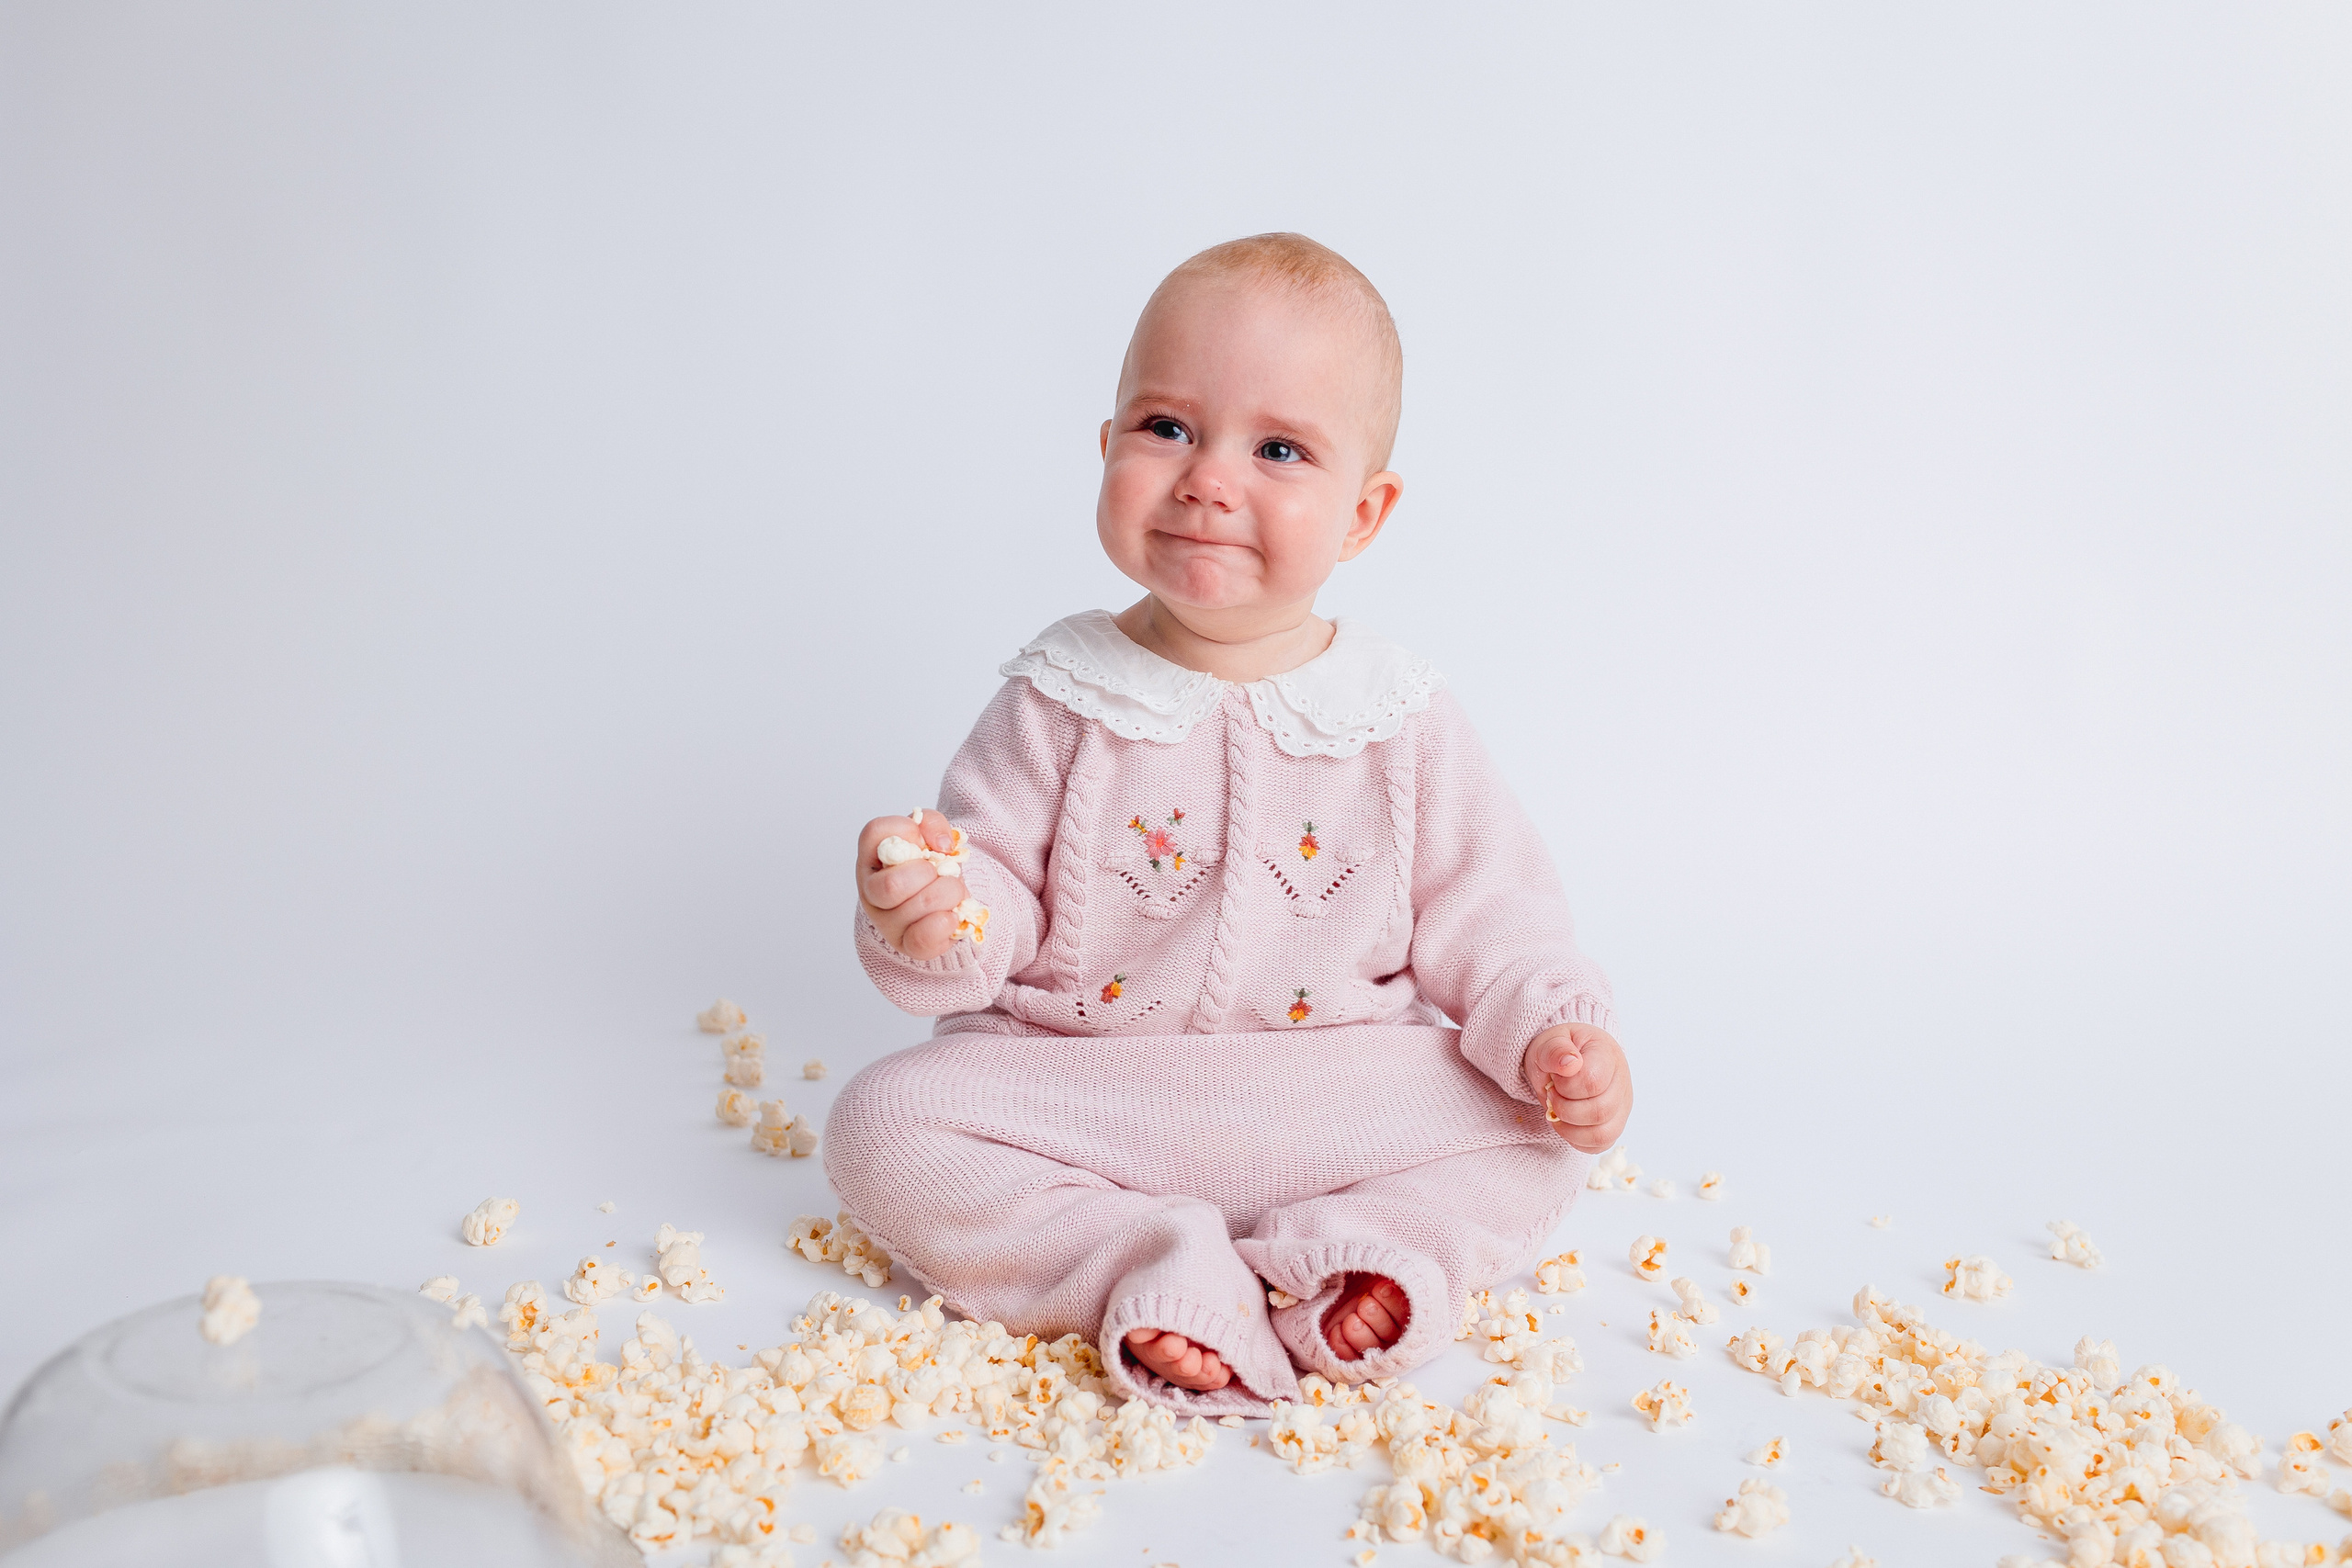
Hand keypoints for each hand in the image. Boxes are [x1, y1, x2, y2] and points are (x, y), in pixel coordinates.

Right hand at [856, 810, 969, 960]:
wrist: (944, 899)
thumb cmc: (930, 864)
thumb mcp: (931, 833)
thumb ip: (932, 823)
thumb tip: (941, 845)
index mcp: (872, 857)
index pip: (874, 833)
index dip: (906, 830)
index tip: (923, 841)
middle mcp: (871, 891)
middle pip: (892, 885)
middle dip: (930, 874)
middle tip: (941, 873)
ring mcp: (885, 922)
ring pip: (916, 908)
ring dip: (949, 895)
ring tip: (953, 893)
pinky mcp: (905, 945)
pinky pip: (922, 940)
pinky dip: (945, 923)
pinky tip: (951, 915)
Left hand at [1522, 1022, 1630, 1153]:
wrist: (1566, 1060)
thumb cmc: (1560, 1051)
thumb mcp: (1549, 1042)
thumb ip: (1555, 1050)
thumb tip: (1570, 1064)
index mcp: (1607, 1054)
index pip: (1593, 1081)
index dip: (1566, 1086)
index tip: (1554, 1078)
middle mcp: (1622, 1081)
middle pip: (1600, 1112)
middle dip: (1565, 1109)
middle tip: (1552, 1095)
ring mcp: (1622, 1106)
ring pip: (1603, 1134)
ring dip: (1569, 1128)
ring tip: (1557, 1111)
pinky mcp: (1615, 1125)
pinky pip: (1601, 1145)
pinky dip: (1577, 1140)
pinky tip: (1566, 1123)